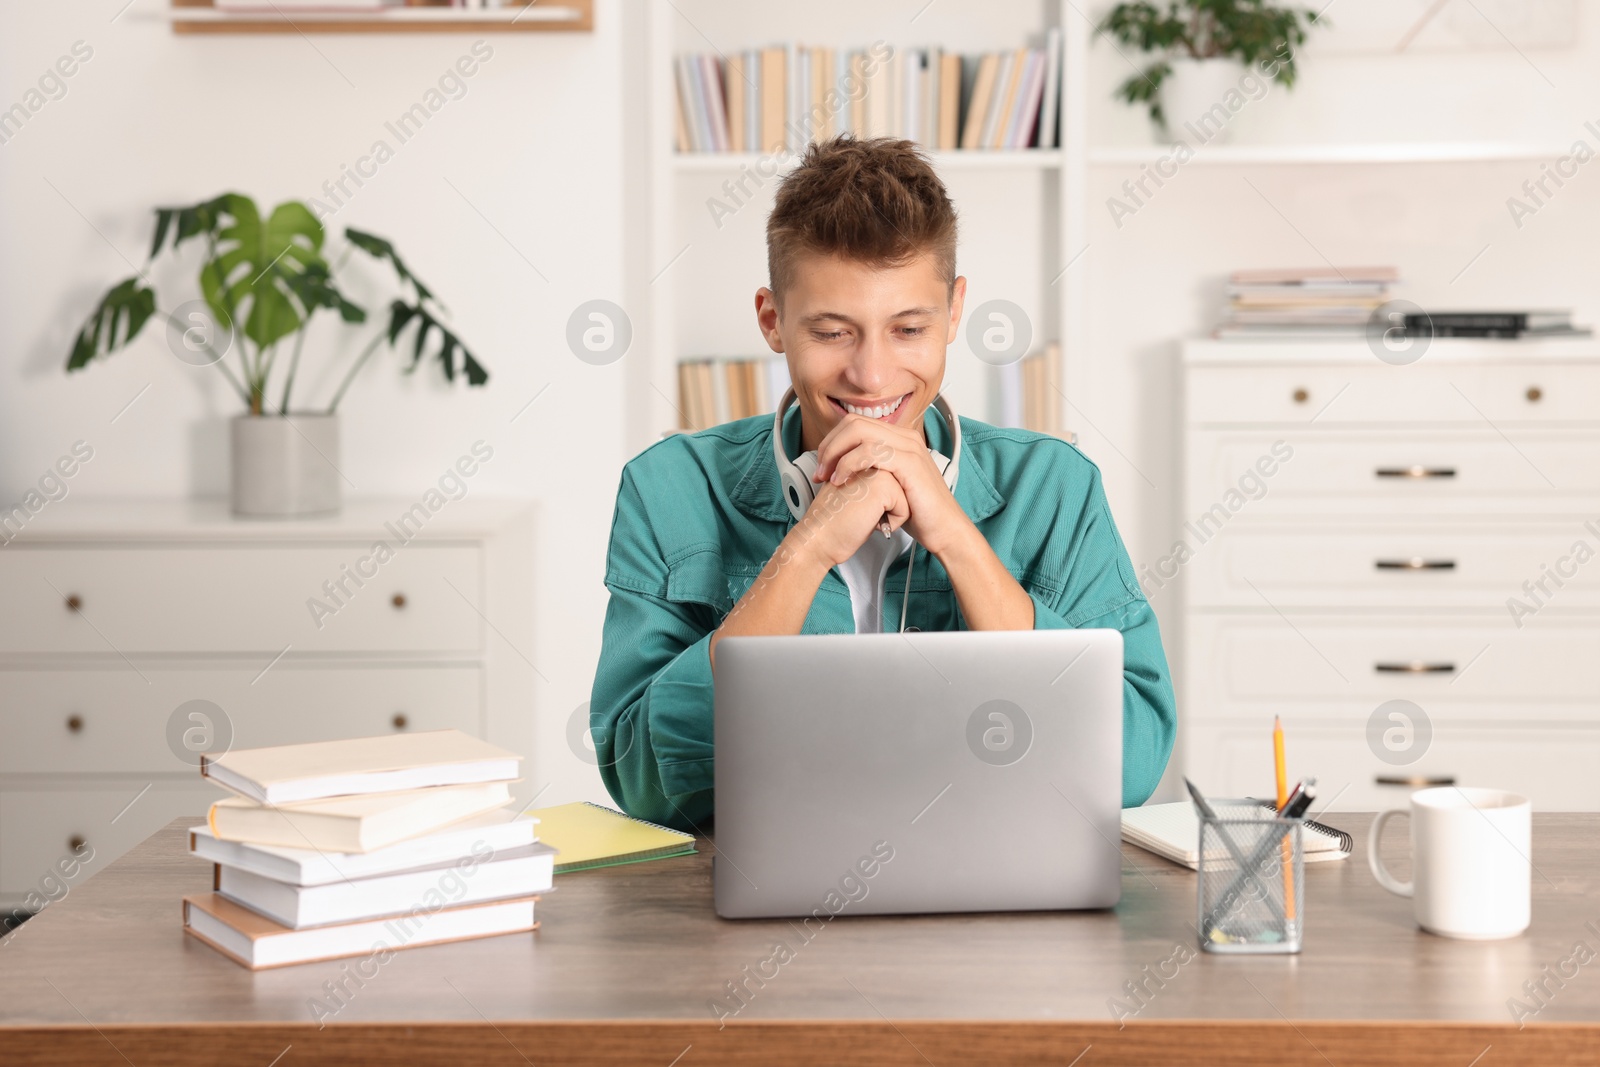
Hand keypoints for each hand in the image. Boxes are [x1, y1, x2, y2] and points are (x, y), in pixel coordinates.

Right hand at [791, 467, 908, 569]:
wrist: (819, 538)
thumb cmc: (834, 520)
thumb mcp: (854, 489)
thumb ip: (871, 477)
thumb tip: (897, 483)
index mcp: (863, 456)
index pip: (893, 482)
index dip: (879, 502)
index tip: (854, 505)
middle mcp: (870, 459)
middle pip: (902, 488)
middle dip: (886, 507)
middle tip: (857, 510)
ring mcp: (877, 469)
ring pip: (905, 498)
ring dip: (888, 514)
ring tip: (862, 514)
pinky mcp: (884, 486)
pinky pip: (904, 509)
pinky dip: (891, 523)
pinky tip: (868, 521)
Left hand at [812, 412, 966, 553]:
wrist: (943, 529)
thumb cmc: (918, 511)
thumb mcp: (889, 484)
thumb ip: (871, 470)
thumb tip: (843, 468)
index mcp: (899, 438)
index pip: (855, 424)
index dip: (832, 442)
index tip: (821, 467)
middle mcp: (904, 437)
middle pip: (854, 423)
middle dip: (829, 446)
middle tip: (819, 472)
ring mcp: (908, 447)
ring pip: (858, 432)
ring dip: (835, 454)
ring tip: (826, 477)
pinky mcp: (910, 462)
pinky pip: (870, 452)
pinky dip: (849, 464)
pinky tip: (841, 481)